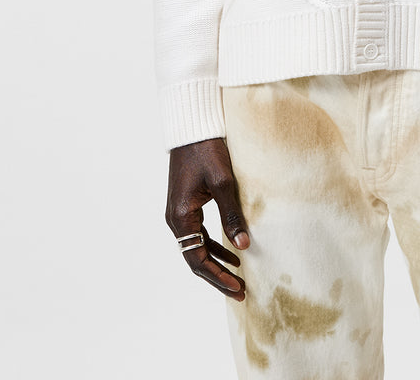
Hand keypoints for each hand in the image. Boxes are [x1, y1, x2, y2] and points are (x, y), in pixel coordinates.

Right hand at [165, 137, 250, 299]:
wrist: (192, 127)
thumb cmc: (206, 150)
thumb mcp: (222, 182)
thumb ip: (231, 215)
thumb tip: (243, 244)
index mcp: (181, 216)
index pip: (197, 258)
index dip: (217, 276)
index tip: (238, 287)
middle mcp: (176, 219)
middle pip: (195, 258)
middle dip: (217, 276)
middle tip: (240, 291)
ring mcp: (180, 212)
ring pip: (197, 247)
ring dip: (217, 263)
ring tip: (238, 277)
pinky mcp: (187, 205)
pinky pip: (199, 233)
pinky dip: (215, 245)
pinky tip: (233, 250)